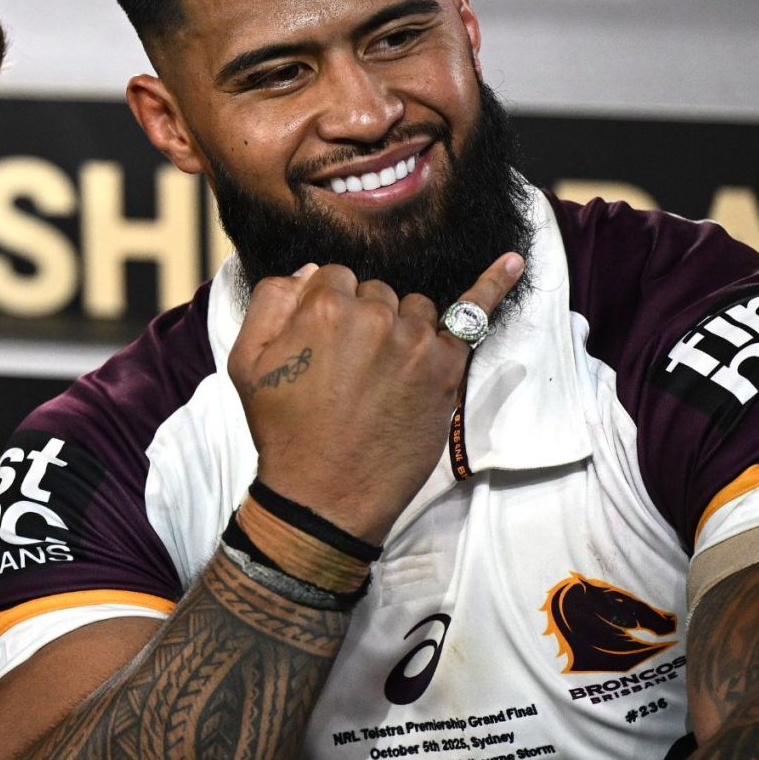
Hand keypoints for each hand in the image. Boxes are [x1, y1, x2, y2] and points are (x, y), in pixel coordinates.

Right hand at [227, 253, 523, 543]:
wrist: (324, 496)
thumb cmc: (284, 430)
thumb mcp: (245, 361)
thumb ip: (270, 301)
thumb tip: (308, 272)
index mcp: (323, 307)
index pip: (333, 277)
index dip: (326, 309)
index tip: (321, 345)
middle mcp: (374, 316)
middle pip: (375, 292)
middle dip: (362, 319)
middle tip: (347, 370)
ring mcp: (416, 341)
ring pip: (412, 308)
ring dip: (400, 329)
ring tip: (380, 376)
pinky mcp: (447, 369)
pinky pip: (473, 316)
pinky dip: (492, 286)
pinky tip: (512, 264)